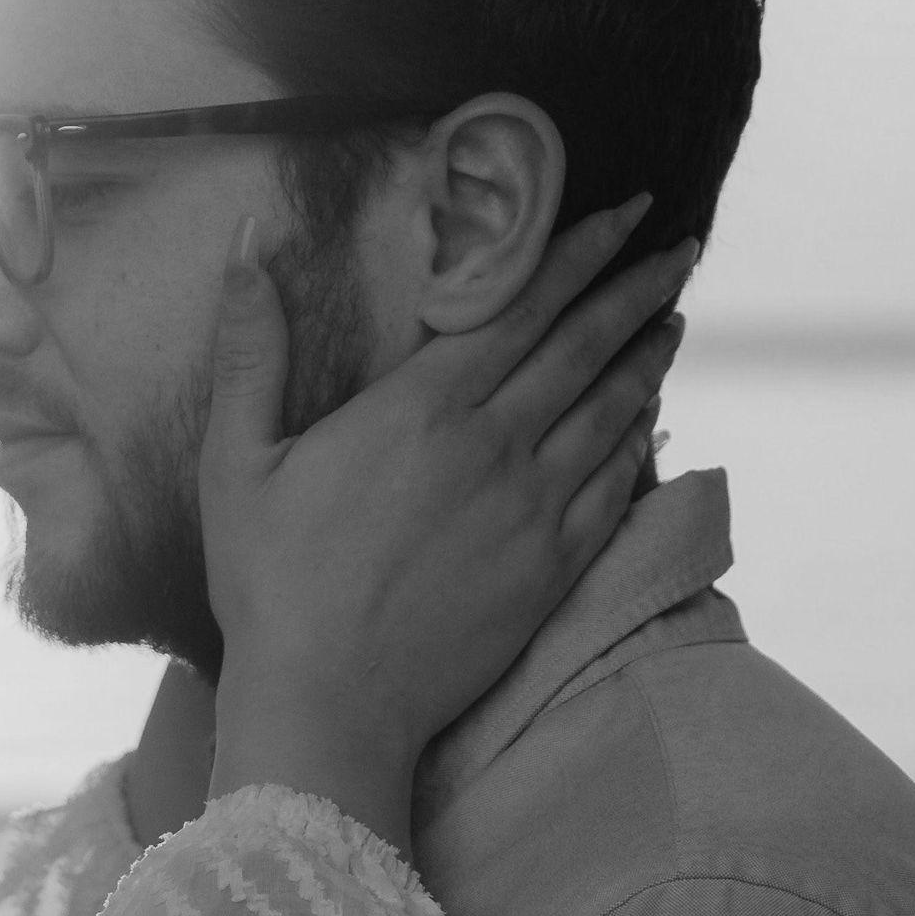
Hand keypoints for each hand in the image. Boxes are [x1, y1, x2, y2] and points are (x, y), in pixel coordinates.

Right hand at [198, 195, 688, 839]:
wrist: (331, 704)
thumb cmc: (272, 584)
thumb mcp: (237, 458)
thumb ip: (250, 346)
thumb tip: (248, 240)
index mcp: (423, 407)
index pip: (522, 304)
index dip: (579, 251)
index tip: (625, 211)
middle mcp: (494, 445)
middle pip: (583, 345)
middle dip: (635, 288)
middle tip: (678, 247)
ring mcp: (534, 509)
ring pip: (611, 409)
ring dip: (647, 356)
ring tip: (674, 318)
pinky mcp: (554, 567)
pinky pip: (614, 485)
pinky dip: (639, 438)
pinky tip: (650, 416)